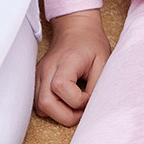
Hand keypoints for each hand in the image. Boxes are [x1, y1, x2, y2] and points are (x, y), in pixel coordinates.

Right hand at [35, 9, 110, 125]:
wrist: (75, 27)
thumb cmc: (91, 43)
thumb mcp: (104, 61)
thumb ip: (98, 86)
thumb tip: (91, 107)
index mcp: (65, 61)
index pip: (60, 87)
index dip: (78, 100)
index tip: (89, 95)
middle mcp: (47, 69)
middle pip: (45, 103)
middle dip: (66, 115)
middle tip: (81, 109)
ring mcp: (40, 74)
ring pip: (40, 107)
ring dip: (58, 113)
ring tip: (74, 105)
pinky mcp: (38, 79)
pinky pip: (40, 102)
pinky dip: (53, 108)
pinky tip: (65, 101)